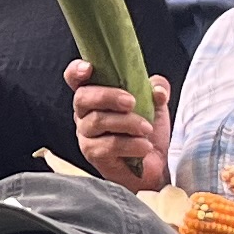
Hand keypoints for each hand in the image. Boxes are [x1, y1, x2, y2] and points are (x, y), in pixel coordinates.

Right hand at [69, 67, 167, 188]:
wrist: (155, 165)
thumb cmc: (147, 132)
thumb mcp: (157, 105)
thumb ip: (158, 89)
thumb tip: (158, 88)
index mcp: (96, 96)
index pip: (75, 79)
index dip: (77, 71)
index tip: (90, 68)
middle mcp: (85, 114)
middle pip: (82, 97)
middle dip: (108, 96)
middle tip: (131, 102)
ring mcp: (86, 135)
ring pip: (97, 121)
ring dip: (127, 123)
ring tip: (146, 129)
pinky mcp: (93, 154)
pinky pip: (107, 145)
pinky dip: (130, 144)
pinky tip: (144, 147)